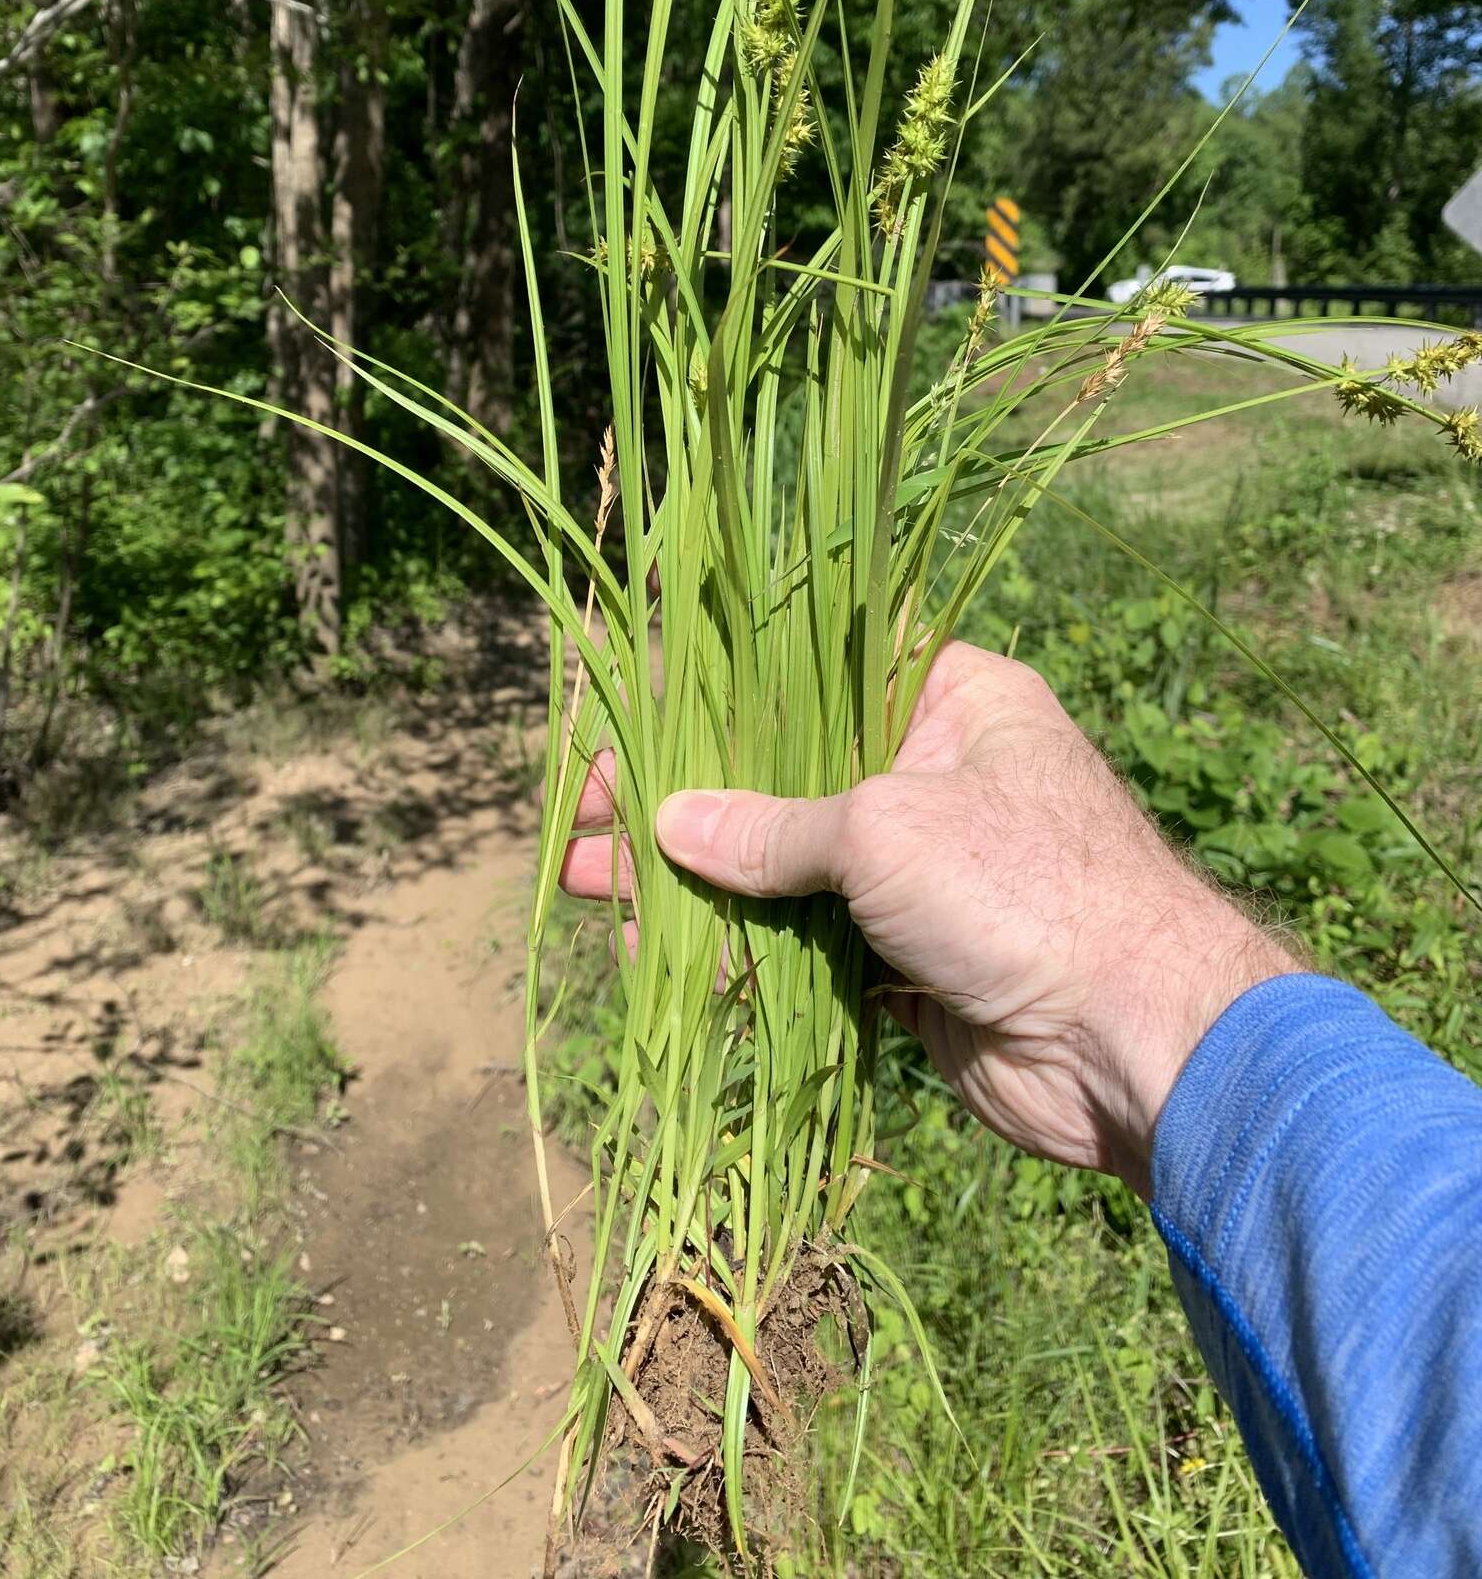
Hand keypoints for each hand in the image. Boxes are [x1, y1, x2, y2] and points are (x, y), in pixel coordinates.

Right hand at [559, 644, 1299, 1195]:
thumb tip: (665, 823)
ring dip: (695, 886)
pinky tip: (670, 966)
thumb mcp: (883, 829)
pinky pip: (807, 947)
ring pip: (784, 869)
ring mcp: (921, 874)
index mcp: (948, 699)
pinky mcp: (909, 962)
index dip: (708, 702)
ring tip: (597, 896)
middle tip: (581, 832)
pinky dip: (741, 956)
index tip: (624, 735)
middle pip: (780, 776)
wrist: (1139, 1045)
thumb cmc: (1024, 890)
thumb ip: (770, 826)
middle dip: (679, 806)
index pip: (804, 674)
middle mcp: (932, 775)